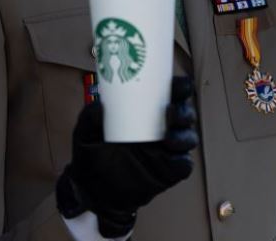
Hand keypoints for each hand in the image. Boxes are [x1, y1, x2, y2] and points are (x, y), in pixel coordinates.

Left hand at [56, 77, 198, 236]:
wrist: (93, 190)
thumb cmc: (92, 153)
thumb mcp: (86, 132)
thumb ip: (89, 118)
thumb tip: (98, 107)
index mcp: (148, 110)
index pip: (172, 93)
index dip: (179, 86)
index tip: (175, 84)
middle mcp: (163, 127)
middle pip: (186, 113)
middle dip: (184, 110)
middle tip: (170, 112)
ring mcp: (168, 150)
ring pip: (189, 137)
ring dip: (184, 135)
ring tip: (169, 138)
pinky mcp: (169, 172)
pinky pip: (183, 165)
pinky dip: (182, 161)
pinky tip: (172, 158)